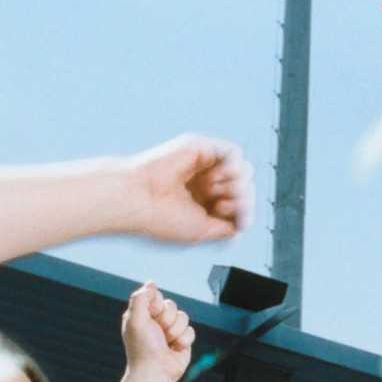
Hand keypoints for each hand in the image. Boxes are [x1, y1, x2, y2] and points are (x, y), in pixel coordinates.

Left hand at [120, 281, 193, 381]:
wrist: (155, 373)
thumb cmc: (142, 348)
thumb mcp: (136, 319)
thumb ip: (141, 298)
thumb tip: (152, 282)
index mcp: (143, 314)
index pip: (157, 297)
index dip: (157, 306)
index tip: (151, 318)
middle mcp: (156, 321)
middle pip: (172, 306)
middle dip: (167, 320)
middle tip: (158, 333)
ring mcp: (170, 331)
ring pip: (183, 317)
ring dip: (175, 331)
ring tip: (166, 342)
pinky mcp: (182, 341)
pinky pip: (191, 331)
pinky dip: (184, 340)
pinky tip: (175, 349)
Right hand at [126, 134, 250, 243]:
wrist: (137, 198)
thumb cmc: (160, 217)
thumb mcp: (201, 232)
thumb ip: (225, 228)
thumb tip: (242, 226)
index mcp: (201, 204)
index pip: (238, 206)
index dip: (243, 214)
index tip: (235, 223)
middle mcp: (203, 184)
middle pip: (244, 188)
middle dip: (242, 200)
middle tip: (221, 205)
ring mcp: (203, 166)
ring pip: (242, 171)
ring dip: (239, 184)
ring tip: (218, 192)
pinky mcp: (200, 148)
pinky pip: (234, 152)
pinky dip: (235, 166)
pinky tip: (219, 176)